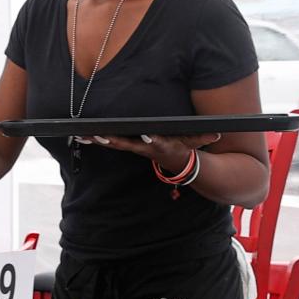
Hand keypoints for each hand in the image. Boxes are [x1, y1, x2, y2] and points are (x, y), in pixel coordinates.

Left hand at [78, 132, 220, 170]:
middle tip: (99, 136)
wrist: (175, 164)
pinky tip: (80, 135)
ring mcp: (133, 148)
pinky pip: (108, 142)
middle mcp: (143, 148)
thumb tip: (217, 134)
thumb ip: (204, 137)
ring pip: (113, 144)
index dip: (152, 140)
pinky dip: (95, 139)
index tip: (147, 135)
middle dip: (112, 141)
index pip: (156, 142)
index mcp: (160, 146)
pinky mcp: (127, 146)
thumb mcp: (195, 143)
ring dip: (97, 140)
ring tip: (82, 135)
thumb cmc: (184, 148)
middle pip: (126, 145)